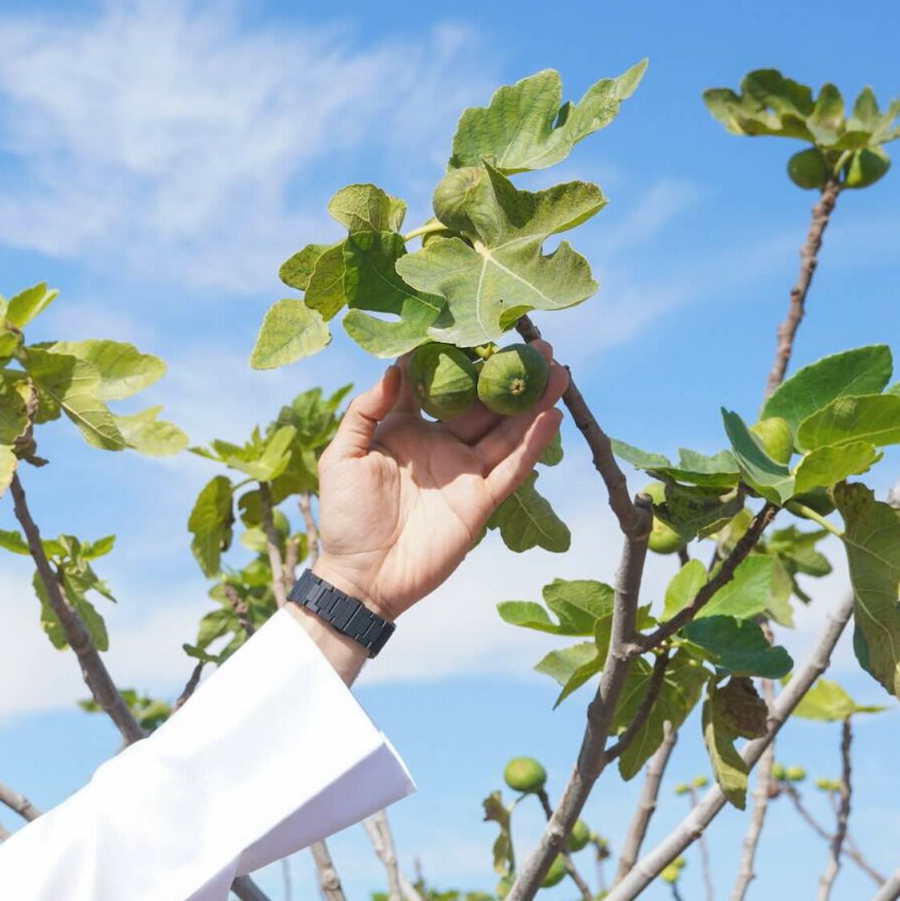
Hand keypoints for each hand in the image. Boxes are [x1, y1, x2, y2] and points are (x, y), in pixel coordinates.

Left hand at [307, 339, 570, 620]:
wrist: (362, 577)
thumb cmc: (345, 518)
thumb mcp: (342, 457)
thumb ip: (365, 411)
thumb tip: (395, 368)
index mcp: (406, 429)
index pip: (437, 386)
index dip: (456, 358)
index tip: (476, 323)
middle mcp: (441, 444)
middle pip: (483, 403)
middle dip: (509, 374)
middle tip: (537, 342)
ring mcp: (464, 472)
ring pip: (506, 429)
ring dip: (532, 401)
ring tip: (557, 368)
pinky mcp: (481, 501)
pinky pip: (513, 467)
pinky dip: (534, 443)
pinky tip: (552, 414)